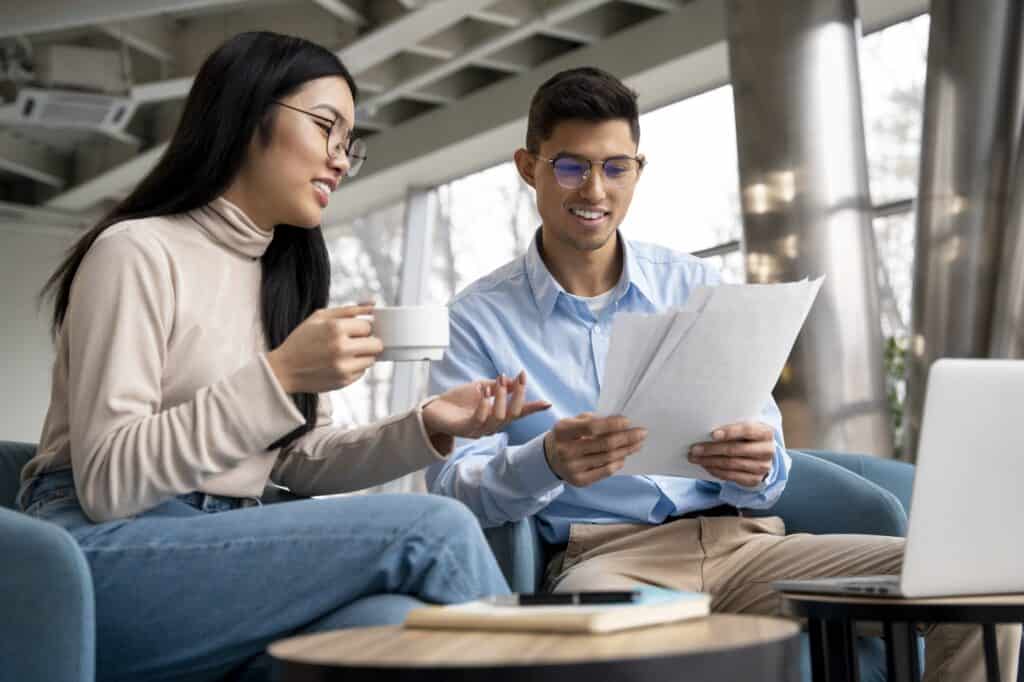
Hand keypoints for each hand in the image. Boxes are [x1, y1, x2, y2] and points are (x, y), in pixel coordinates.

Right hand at [266, 304, 381, 393]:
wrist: (285, 369)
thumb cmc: (302, 339)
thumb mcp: (320, 317)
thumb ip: (349, 310)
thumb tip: (373, 304)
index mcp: (335, 328)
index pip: (368, 327)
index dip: (361, 328)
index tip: (351, 331)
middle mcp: (341, 348)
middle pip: (376, 344)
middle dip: (368, 342)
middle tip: (354, 342)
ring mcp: (343, 367)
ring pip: (372, 359)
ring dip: (362, 355)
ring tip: (344, 353)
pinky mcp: (344, 381)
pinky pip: (362, 372)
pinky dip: (355, 367)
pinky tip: (339, 364)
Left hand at [422, 372, 550, 451]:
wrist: (434, 409)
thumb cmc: (458, 400)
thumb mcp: (481, 388)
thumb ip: (497, 387)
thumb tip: (511, 381)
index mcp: (497, 416)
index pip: (518, 413)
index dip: (532, 408)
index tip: (547, 402)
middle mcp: (491, 426)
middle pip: (513, 414)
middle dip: (518, 395)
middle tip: (518, 377)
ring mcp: (479, 429)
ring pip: (499, 417)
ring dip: (500, 397)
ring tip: (497, 381)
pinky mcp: (465, 429)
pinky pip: (479, 420)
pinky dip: (484, 406)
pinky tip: (484, 394)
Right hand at [543, 414, 646, 486]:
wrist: (551, 458)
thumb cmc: (568, 435)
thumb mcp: (574, 422)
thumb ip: (593, 420)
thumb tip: (621, 423)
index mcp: (563, 431)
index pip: (592, 427)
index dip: (612, 424)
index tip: (628, 421)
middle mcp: (565, 451)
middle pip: (604, 444)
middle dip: (627, 437)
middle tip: (642, 433)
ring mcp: (572, 468)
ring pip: (608, 458)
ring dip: (627, 450)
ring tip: (638, 443)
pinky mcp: (579, 481)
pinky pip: (605, 471)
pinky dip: (618, 463)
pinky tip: (624, 456)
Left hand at [687, 421, 774, 487]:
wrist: (762, 454)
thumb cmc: (748, 436)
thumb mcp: (746, 426)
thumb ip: (732, 425)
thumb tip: (706, 429)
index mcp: (766, 432)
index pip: (748, 430)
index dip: (730, 432)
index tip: (713, 434)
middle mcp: (767, 450)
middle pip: (735, 450)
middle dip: (711, 449)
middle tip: (694, 449)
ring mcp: (762, 467)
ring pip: (731, 464)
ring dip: (709, 461)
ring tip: (695, 458)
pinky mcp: (754, 480)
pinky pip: (731, 476)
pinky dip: (715, 471)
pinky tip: (705, 466)